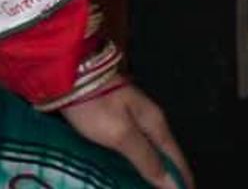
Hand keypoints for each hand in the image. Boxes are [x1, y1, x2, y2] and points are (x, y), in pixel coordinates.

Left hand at [61, 80, 193, 188]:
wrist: (66, 70)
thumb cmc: (94, 103)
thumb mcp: (121, 133)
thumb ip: (146, 157)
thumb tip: (172, 184)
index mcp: (155, 122)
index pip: (177, 160)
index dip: (182, 182)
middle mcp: (148, 118)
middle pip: (166, 156)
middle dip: (170, 177)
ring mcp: (131, 115)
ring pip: (150, 151)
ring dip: (154, 171)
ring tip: (151, 188)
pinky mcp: (115, 117)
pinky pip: (134, 146)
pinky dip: (137, 162)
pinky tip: (131, 172)